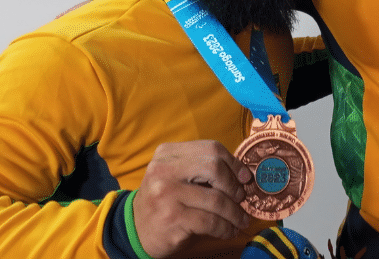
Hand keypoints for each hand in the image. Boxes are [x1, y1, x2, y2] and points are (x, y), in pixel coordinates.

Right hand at [133, 140, 253, 257]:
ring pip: (216, 199)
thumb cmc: (164, 201)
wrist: (134, 229)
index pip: (211, 148)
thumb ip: (202, 169)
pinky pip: (211, 221)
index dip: (233, 163)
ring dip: (235, 213)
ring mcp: (167, 194)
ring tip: (240, 220)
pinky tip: (229, 231)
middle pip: (215, 168)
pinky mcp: (172, 218)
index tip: (245, 177)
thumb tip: (242, 176)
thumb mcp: (176, 176)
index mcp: (167, 153)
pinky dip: (226, 228)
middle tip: (241, 199)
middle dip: (234, 186)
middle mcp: (164, 169)